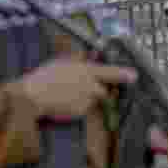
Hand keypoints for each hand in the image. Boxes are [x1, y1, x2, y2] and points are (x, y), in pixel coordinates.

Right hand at [18, 58, 136, 121]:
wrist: (33, 96)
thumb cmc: (44, 77)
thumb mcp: (62, 62)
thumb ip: (80, 59)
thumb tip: (90, 55)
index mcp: (87, 70)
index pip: (111, 72)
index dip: (124, 74)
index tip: (134, 76)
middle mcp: (90, 86)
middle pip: (104, 91)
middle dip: (98, 90)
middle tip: (80, 87)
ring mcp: (87, 100)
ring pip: (92, 100)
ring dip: (85, 97)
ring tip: (66, 92)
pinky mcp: (81, 112)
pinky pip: (84, 109)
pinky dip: (77, 106)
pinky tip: (64, 101)